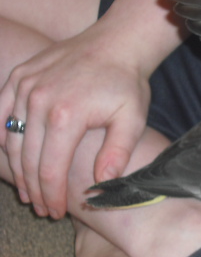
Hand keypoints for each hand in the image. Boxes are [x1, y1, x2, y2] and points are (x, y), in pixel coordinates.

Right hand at [0, 22, 150, 218]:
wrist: (117, 43)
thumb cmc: (127, 84)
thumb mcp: (132, 120)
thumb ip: (117, 154)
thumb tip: (101, 186)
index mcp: (66, 115)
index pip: (50, 170)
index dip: (52, 196)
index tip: (56, 213)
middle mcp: (38, 101)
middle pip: (27, 160)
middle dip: (34, 190)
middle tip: (43, 209)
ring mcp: (24, 86)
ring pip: (10, 140)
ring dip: (16, 170)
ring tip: (28, 192)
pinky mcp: (19, 77)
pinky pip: (0, 112)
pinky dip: (1, 136)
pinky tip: (9, 156)